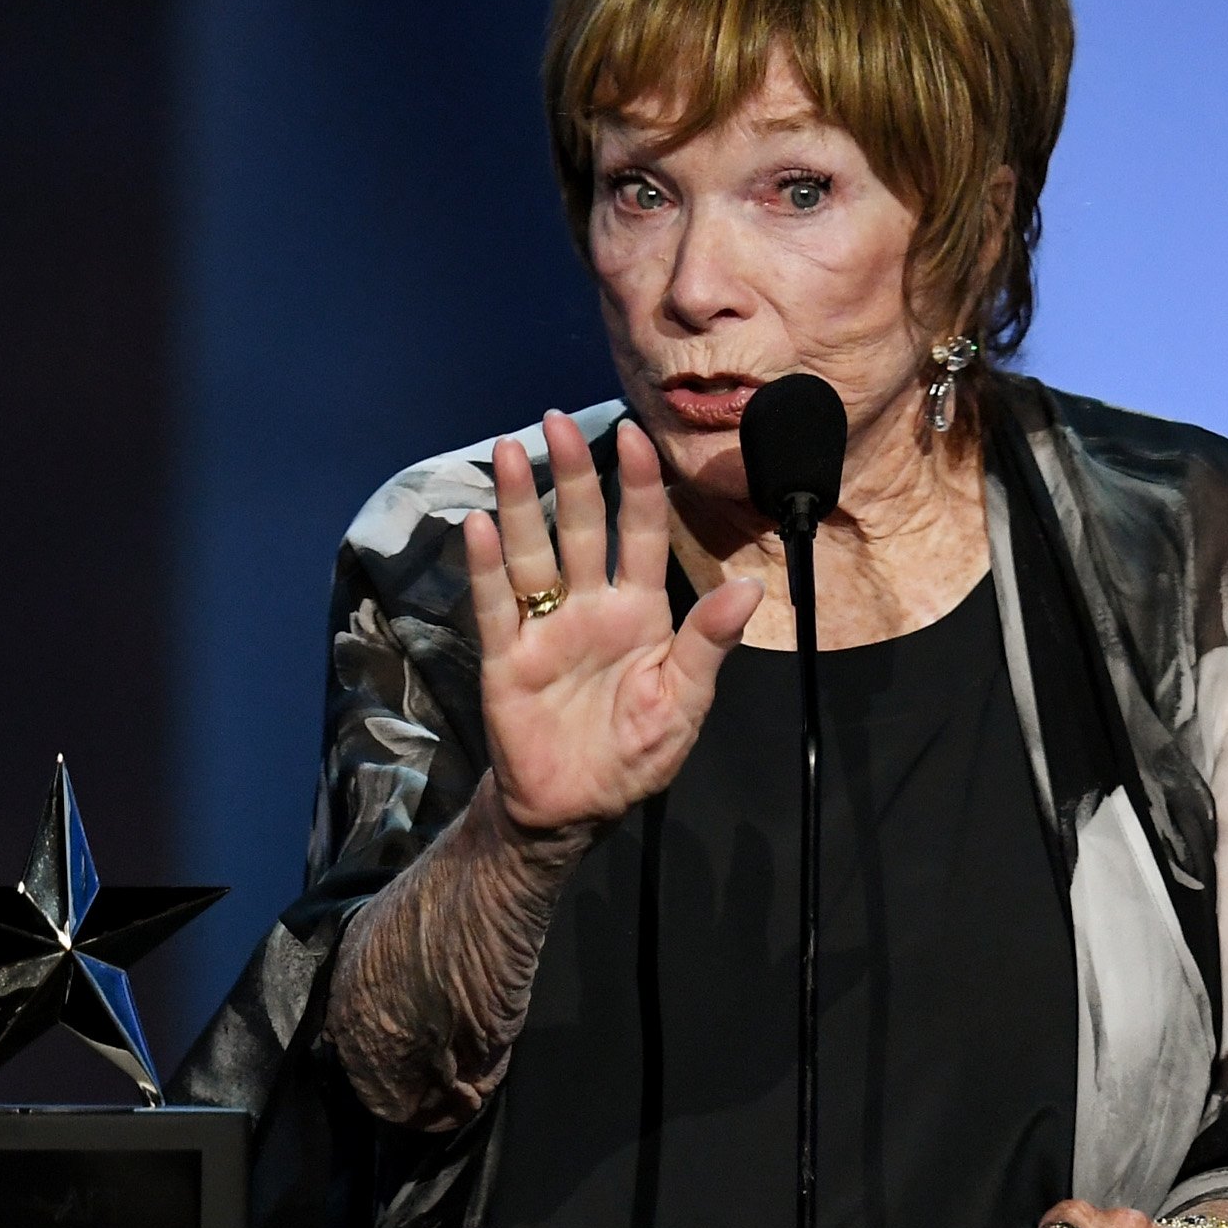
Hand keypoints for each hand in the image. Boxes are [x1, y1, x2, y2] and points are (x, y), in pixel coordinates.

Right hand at [465, 411, 764, 834]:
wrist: (576, 807)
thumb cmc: (636, 754)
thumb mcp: (683, 703)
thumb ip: (707, 645)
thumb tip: (749, 587)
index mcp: (640, 612)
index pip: (641, 535)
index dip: (638, 485)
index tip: (636, 434)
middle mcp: (590, 607)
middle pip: (581, 528)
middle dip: (572, 473)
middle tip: (556, 419)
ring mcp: (545, 628)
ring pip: (533, 553)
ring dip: (523, 503)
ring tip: (511, 450)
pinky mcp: (507, 659)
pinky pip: (498, 606)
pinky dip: (487, 568)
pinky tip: (479, 524)